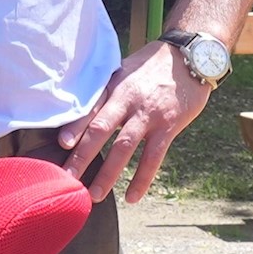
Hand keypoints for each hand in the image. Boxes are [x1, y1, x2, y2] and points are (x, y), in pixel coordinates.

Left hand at [61, 41, 205, 205]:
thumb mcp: (125, 69)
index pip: (91, 108)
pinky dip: (142, 179)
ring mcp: (149, 114)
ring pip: (124, 147)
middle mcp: (129, 100)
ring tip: (95, 195)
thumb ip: (105, 90)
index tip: (61, 144)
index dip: (75, 126)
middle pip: (101, 129)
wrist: (191, 56)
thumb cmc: (152, 65)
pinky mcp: (168, 126)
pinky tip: (132, 197)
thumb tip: (78, 109)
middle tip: (67, 179)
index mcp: (115, 86)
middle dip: (82, 156)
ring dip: (108, 173)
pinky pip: (153, 157)